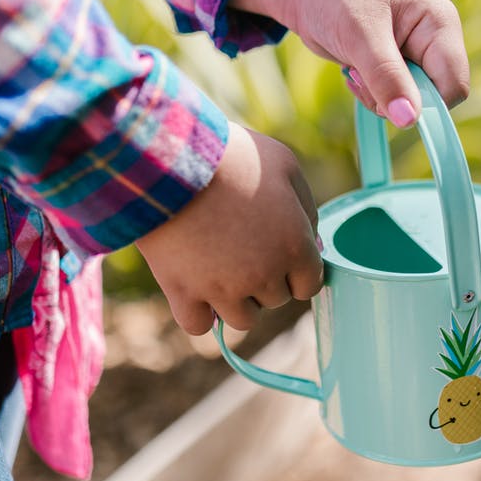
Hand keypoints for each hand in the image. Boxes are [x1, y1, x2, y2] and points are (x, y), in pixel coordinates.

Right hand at [135, 123, 322, 333]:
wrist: (170, 159)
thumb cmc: (231, 155)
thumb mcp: (284, 166)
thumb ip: (305, 207)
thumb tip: (311, 239)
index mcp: (295, 247)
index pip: (309, 286)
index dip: (296, 270)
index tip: (279, 254)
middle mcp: (265, 275)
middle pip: (275, 300)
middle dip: (265, 278)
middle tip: (244, 246)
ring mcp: (224, 289)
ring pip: (243, 319)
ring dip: (236, 299)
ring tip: (219, 266)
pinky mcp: (183, 293)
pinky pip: (199, 326)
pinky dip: (199, 313)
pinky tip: (195, 288)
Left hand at [232, 0, 469, 126]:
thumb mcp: (360, 36)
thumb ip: (386, 78)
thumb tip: (409, 121)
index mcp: (440, 23)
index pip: (453, 83)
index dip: (427, 103)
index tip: (389, 103)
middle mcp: (434, 40)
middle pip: (433, 97)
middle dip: (395, 97)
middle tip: (362, 76)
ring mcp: (415, 55)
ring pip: (410, 103)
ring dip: (378, 97)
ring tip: (355, 69)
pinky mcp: (395, 67)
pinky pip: (393, 99)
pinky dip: (371, 94)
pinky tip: (353, 71)